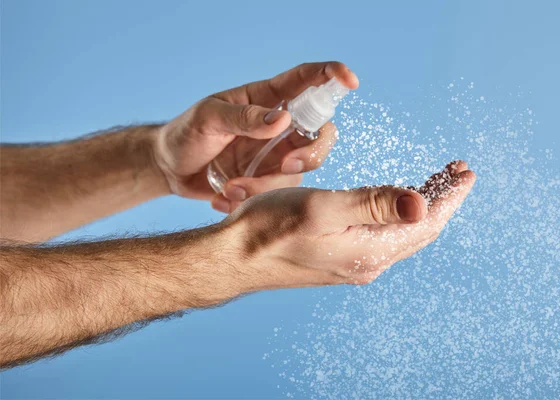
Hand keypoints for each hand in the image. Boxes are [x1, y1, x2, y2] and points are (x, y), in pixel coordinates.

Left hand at [153, 62, 358, 212]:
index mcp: (267, 99)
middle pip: (321, 134)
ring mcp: (277, 156)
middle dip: (313, 152)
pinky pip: (279, 195)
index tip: (350, 80)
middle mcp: (280, 127)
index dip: (331, 75)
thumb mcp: (208, 118)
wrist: (170, 168)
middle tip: (288, 165)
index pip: (306, 80)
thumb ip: (244, 118)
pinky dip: (252, 199)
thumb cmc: (187, 132)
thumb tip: (284, 120)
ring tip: (230, 188)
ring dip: (268, 185)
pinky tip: (224, 197)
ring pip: (302, 170)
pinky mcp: (269, 181)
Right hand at [220, 161, 475, 288]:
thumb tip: (422, 206)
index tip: (465, 172)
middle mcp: (367, 262)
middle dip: (442, 199)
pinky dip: (398, 216)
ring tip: (433, 182)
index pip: (426, 222)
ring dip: (421, 206)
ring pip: (402, 233)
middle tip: (454, 172)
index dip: (450, 196)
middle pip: (420, 230)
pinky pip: (383, 237)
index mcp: (369, 249)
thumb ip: (372, 204)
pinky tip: (394, 204)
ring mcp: (354, 263)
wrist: (234, 257)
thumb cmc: (268, 229)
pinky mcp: (340, 259)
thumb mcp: (322, 208)